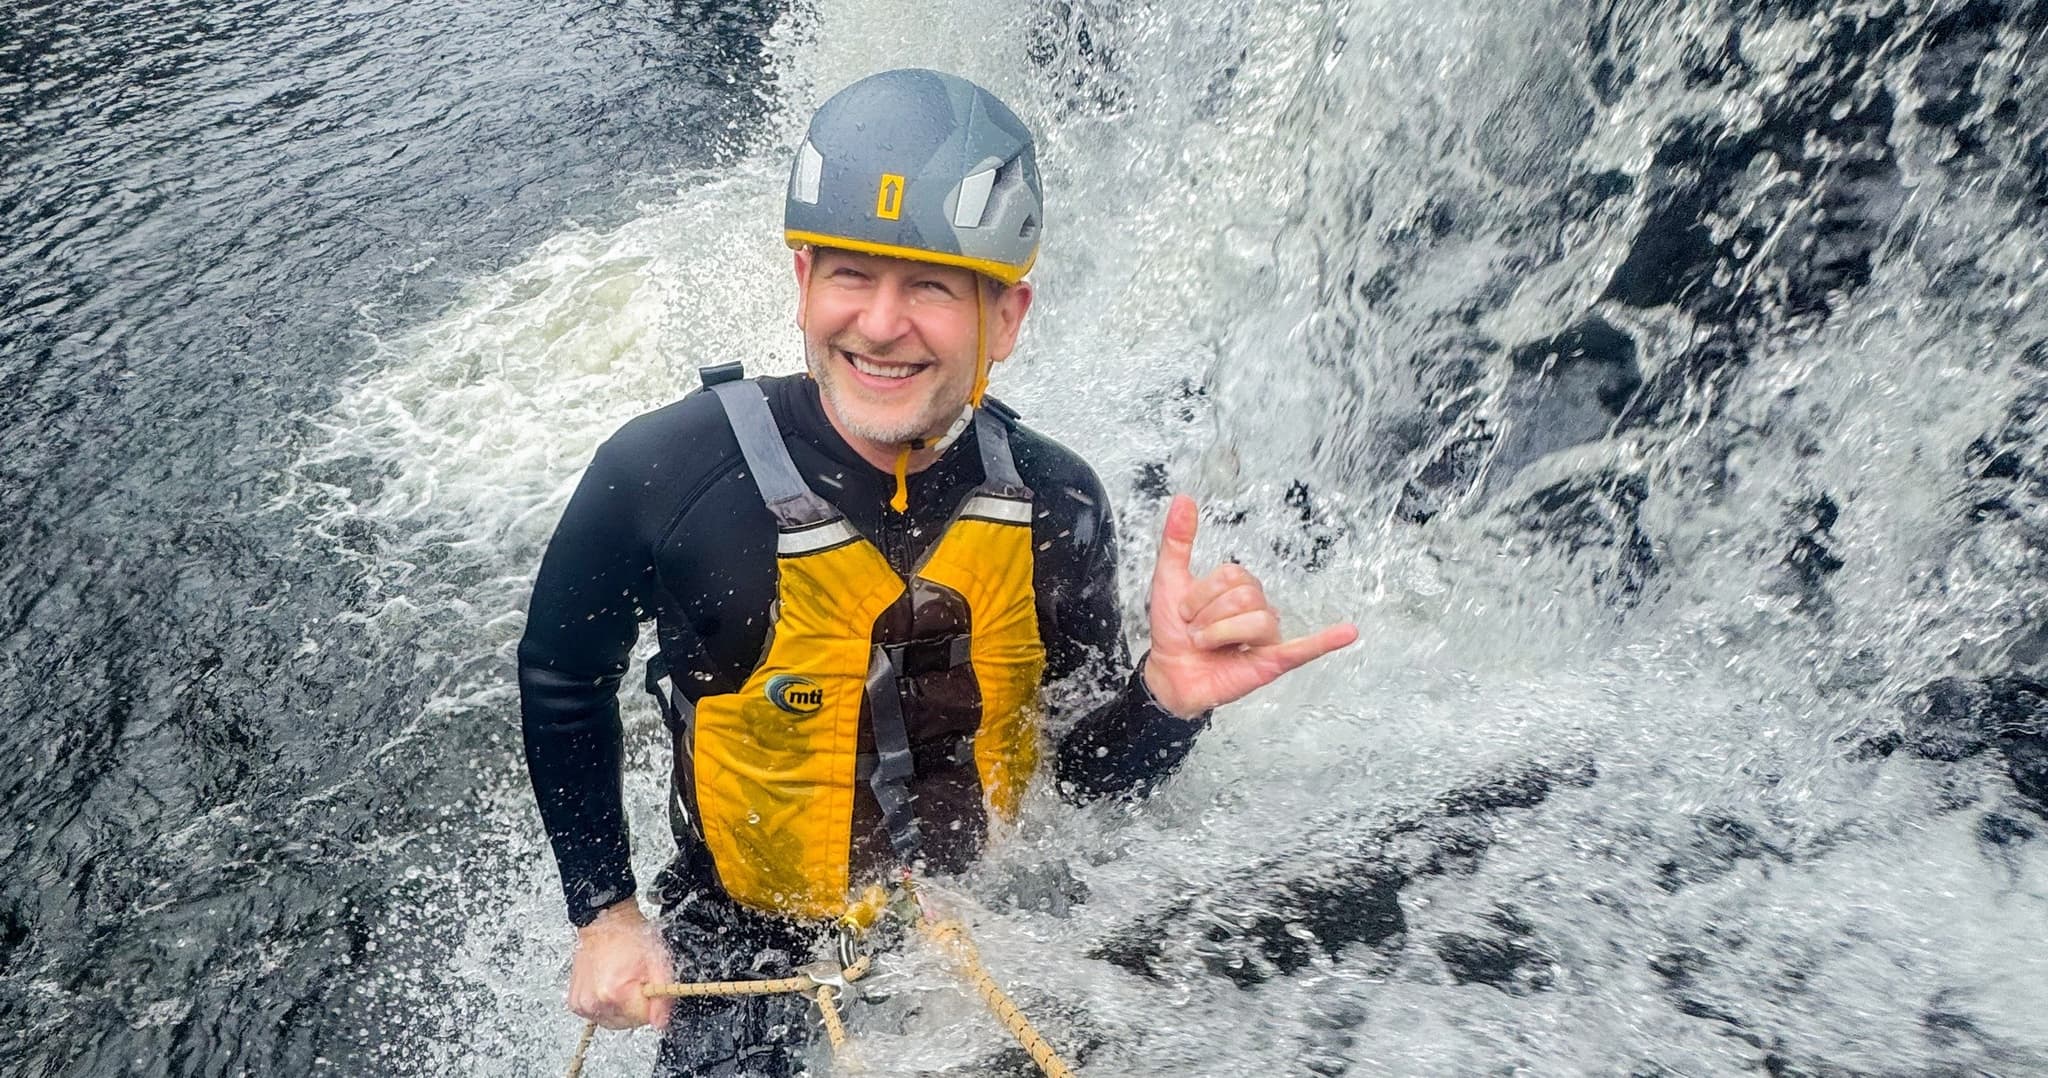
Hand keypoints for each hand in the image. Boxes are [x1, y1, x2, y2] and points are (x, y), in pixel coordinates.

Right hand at [568, 899, 673, 1030]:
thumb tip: (660, 1022)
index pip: (643, 1019)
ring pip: (612, 1021)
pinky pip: (597, 1016)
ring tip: (621, 983)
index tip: (648, 989)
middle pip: (627, 1023)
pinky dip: (606, 1006)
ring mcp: (582, 1004)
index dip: (650, 1004)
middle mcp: (594, 1002)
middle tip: (636, 984)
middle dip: (636, 1008)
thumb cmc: (629, 937)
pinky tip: (609, 987)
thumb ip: (663, 996)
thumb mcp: (657, 962)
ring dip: (621, 1008)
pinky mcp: (575, 1004)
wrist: (606, 923)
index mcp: (615, 993)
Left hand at [1142, 494, 1357, 717]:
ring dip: (1222, 634)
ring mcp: (1267, 636)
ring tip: (1210, 647)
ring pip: (1257, 619)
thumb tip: (1184, 498)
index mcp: (1240, 588)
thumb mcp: (1170, 578)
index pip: (1232, 576)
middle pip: (1245, 596)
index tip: (1186, 612)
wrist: (1169, 675)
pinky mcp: (1273, 661)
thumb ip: (1178, 539)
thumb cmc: (1174, 631)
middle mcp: (1258, 609)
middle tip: (1197, 633)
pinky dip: (1326, 641)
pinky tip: (1348, 632)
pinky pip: (1304, 649)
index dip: (1202, 594)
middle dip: (1209, 616)